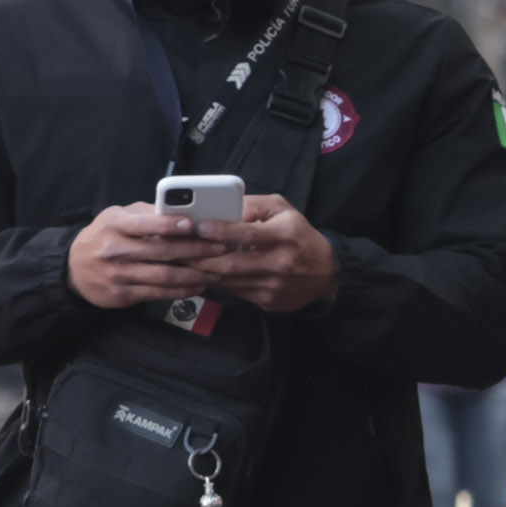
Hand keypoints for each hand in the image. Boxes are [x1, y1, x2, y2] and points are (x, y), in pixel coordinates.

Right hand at [67, 202, 219, 308]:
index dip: (171, 225)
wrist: (73, 270)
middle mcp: (115, 250)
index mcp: (115, 226)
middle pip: (162, 252)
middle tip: (221, 248)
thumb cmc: (103, 237)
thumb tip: (180, 209)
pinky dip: (183, 290)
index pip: (146, 224)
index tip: (194, 225)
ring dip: (195, 275)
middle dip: (196, 250)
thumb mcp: (116, 217)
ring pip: (164, 276)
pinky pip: (159, 294)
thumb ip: (145, 213)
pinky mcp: (124, 294)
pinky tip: (199, 285)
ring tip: (216, 270)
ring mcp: (119, 275)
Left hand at [184, 195, 337, 311]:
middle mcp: (280, 262)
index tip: (197, 226)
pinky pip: (234, 291)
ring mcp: (273, 285)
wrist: (326, 273)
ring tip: (183, 261)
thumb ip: (253, 205)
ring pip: (229, 280)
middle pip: (231, 262)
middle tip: (178, 248)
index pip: (247, 234)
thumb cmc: (299, 236)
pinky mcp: (268, 301)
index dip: (220, 230)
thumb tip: (223, 209)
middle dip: (200, 256)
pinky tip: (205, 273)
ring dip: (203, 271)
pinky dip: (217, 282)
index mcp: (285, 236)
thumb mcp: (283, 210)